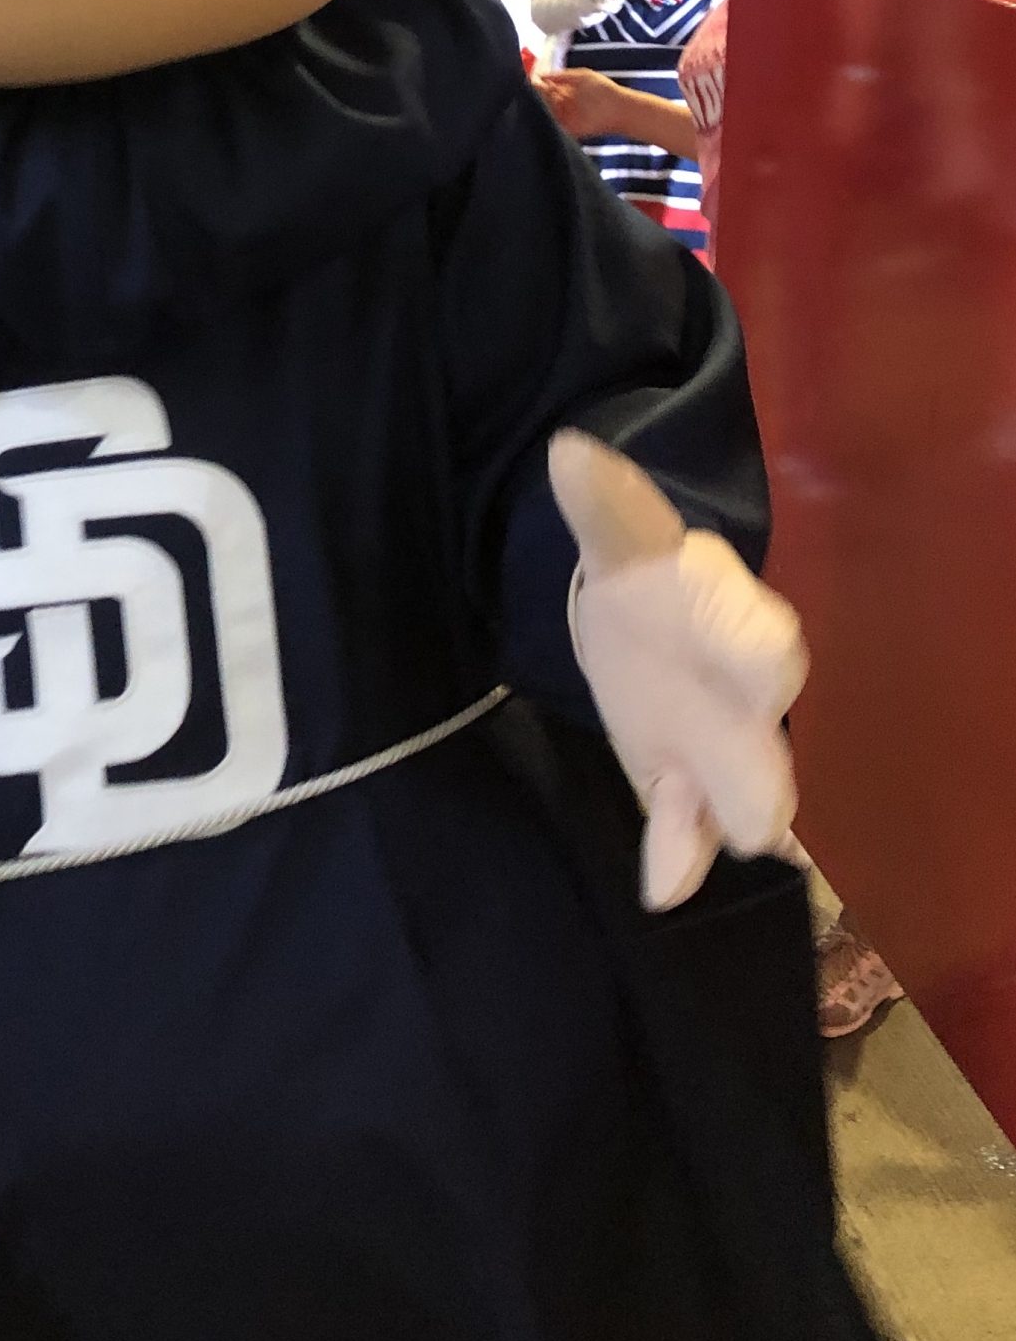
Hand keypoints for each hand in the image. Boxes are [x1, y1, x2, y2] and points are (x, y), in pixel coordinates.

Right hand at [534, 68, 626, 140]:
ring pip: (544, 113)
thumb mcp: (581, 75)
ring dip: (540, 108)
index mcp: (565, 89)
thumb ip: (561, 76)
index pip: (544, 87)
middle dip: (536, 97)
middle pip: (541, 100)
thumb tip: (540, 76)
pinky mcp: (567, 130)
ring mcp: (564, 117)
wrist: (618, 110)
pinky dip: (546, 122)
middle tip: (532, 94)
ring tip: (540, 103)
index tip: (529, 83)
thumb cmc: (603, 90)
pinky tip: (544, 114)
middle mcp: (562, 103)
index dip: (536, 85)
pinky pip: (551, 127)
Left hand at [549, 431, 807, 911]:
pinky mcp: (690, 786)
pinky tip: (663, 887)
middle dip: (763, 779)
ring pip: (745, 794)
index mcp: (731, 619)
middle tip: (760, 824)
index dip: (763, 662)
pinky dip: (679, 855)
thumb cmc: (650, 579)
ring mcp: (723, 749)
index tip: (770, 688)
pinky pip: (691, 826)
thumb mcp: (626, 535)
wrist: (644, 620)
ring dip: (733, 824)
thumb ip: (604, 505)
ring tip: (729, 853)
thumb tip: (569, 453)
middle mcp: (744, 696)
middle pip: (766, 743)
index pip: (763, 641)